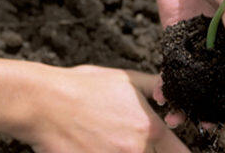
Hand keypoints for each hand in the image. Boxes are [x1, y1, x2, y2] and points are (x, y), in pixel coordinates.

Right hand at [17, 65, 188, 152]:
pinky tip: (95, 147)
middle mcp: (135, 150)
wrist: (44, 103)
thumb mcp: (126, 79)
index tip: (171, 148)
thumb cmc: (82, 88)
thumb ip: (155, 87)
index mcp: (150, 129)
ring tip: (108, 141)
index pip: (180, 152)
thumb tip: (171, 93)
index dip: (177, 150)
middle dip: (150, 152)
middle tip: (128, 140)